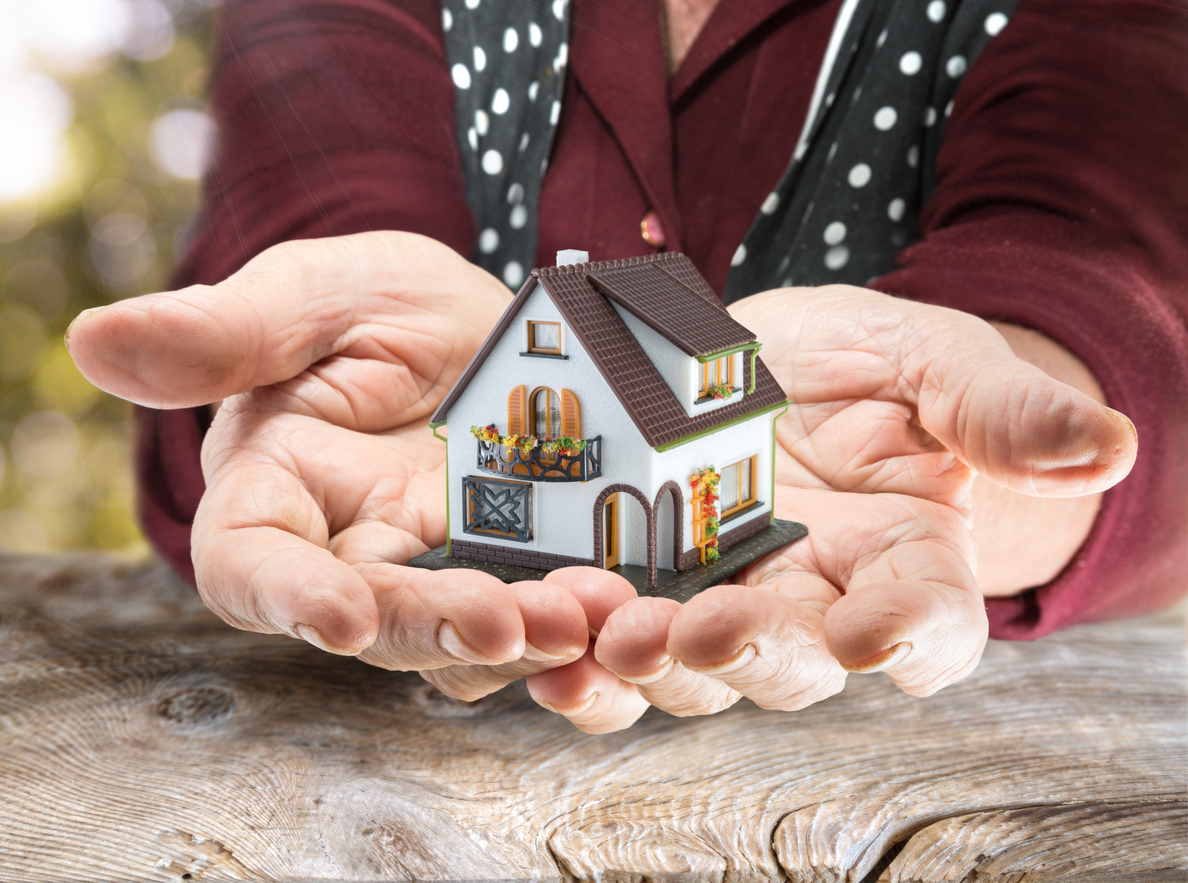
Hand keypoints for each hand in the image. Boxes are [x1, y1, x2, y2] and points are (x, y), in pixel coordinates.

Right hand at [67, 232, 590, 695]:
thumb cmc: (389, 304)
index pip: (254, 565)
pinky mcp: (528, 574)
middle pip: (377, 620)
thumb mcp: (324, 294)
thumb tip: (90, 339)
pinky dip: (583, 625)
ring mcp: (448, 571)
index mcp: (281, 490)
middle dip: (438, 628)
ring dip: (526, 637)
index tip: (340, 618)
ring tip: (595, 614)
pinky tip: (629, 616)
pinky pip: (545, 618)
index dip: (288, 599)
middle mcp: (357, 551)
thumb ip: (228, 330)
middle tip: (515, 622)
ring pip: (466, 638)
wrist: (510, 319)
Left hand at [528, 284, 1136, 731]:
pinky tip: (544, 637)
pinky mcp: (635, 580)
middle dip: (748, 655)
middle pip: (791, 663)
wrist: (768, 357)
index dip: (905, 638)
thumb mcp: (932, 360)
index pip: (924, 624)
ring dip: (646, 662)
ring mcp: (715, 597)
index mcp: (901, 561)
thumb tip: (1106, 445)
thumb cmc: (869, 362)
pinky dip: (572, 647)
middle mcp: (809, 603)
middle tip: (702, 631)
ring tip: (602, 633)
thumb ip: (1000, 408)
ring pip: (687, 666)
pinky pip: (605, 635)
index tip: (871, 634)